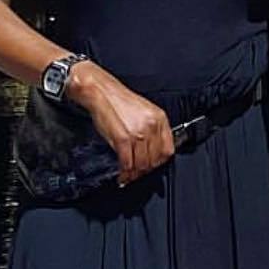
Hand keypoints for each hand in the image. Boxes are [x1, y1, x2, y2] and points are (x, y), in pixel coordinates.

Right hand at [64, 61, 174, 184]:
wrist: (101, 92)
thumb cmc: (118, 101)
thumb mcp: (143, 112)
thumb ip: (151, 129)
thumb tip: (151, 151)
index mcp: (159, 118)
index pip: (167, 150)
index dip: (159, 162)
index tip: (152, 166)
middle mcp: (151, 126)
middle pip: (155, 160)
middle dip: (145, 171)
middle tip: (138, 174)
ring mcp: (138, 133)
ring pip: (142, 164)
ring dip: (135, 174)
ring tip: (129, 176)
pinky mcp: (123, 138)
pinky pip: (128, 162)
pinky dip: (124, 172)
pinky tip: (122, 173)